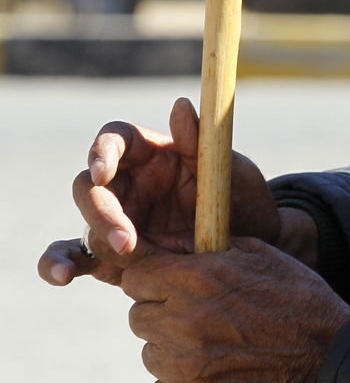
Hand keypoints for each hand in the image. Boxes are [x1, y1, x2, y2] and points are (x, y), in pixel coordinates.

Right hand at [37, 97, 280, 286]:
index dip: (102, 151)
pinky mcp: (115, 254)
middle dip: (101, 212)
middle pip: (90, 186)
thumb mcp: (234, 171)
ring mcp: (119, 219)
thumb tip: (180, 105)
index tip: (102, 172)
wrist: (257, 245)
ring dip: (83, 240)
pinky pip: (80, 257)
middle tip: (128, 242)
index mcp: (153, 154)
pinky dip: (60, 264)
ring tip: (80, 267)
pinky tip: (61, 277)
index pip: (115, 140)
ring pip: (83, 222)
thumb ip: (204, 144)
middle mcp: (129, 184)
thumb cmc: (245, 199)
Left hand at [124, 237, 349, 382]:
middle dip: (164, 312)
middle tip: (201, 315)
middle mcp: (182, 321)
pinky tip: (212, 370)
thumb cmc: (294, 295)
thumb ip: (204, 247)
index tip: (169, 283)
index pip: (135, 276)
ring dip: (173, 348)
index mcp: (196, 279)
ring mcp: (184, 365)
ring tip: (214, 343)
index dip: (153, 278)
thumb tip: (165, 245)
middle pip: (139, 316)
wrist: (327, 350)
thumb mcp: (256, 254)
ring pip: (151, 353)